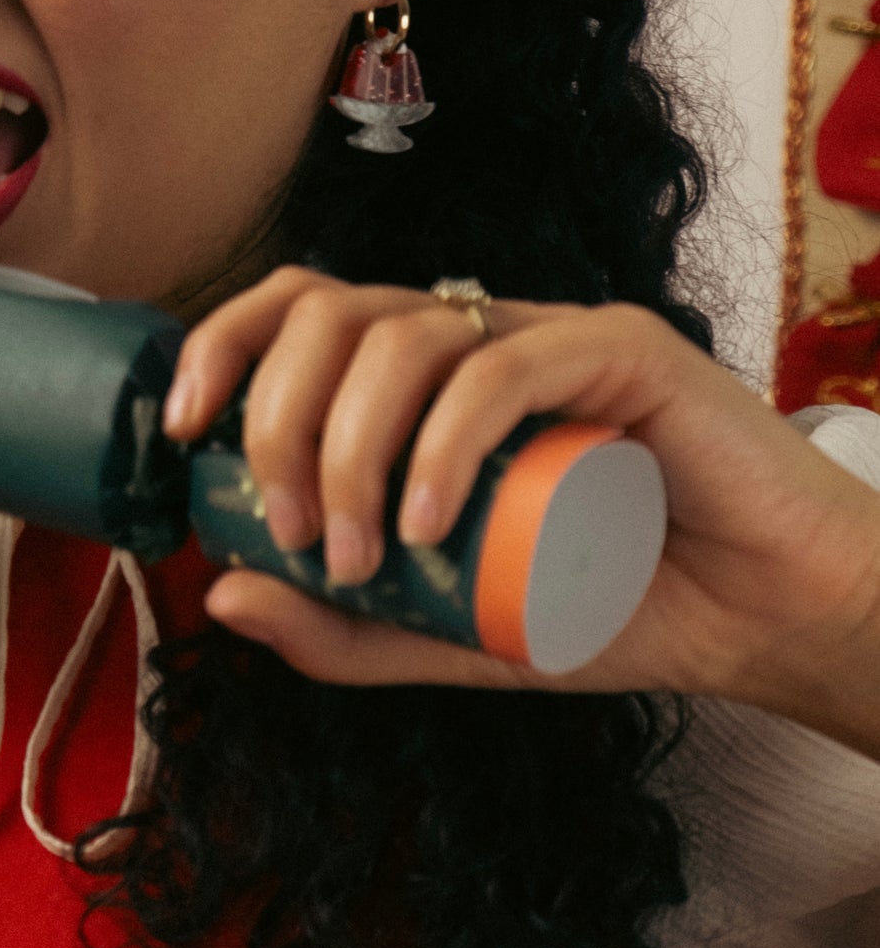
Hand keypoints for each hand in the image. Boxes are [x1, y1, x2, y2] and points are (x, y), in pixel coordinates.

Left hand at [163, 267, 879, 744]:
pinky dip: (444, 438)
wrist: (766, 618)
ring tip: (352, 549)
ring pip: (406, 333)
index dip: (225, 346)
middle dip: (278, 419)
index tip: (181, 432)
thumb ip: (347, 630)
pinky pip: (507, 365)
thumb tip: (220, 592)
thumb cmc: (615, 607)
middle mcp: (477, 334)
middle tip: (284, 532)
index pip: (301, 309)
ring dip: (347, 443)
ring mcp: (548, 331)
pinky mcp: (622, 350)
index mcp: (427, 374)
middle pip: (334, 313)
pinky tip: (426, 521)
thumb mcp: (455, 638)